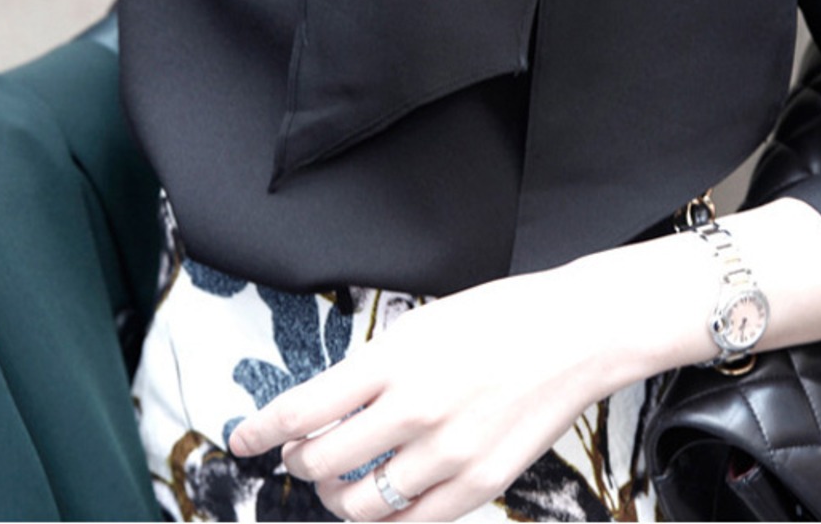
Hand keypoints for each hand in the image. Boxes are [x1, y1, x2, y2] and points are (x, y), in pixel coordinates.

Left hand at [227, 264, 630, 521]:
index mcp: (394, 360)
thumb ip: (375, 367)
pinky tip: (384, 500)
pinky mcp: (478, 483)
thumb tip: (329, 405)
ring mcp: (447, 453)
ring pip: (360, 504)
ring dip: (338, 497)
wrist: (575, 333)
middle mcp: (413, 409)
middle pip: (322, 462)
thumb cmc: (502, 315)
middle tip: (301, 455)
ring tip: (341, 482)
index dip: (263, 431)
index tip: (245, 440)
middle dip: (300, 462)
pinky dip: (387, 518)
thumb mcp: (423, 323)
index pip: (304, 409)